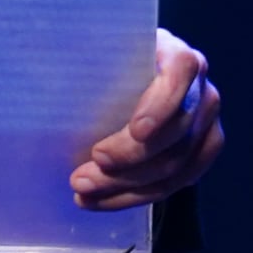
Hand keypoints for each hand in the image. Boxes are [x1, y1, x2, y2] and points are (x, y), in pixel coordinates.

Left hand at [71, 27, 222, 210]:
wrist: (137, 76)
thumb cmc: (113, 63)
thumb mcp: (104, 52)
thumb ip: (90, 59)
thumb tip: (45, 77)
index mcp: (178, 56)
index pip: (180, 73)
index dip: (161, 105)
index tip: (135, 131)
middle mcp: (201, 89)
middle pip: (175, 133)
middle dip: (127, 160)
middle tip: (82, 176)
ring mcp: (207, 123)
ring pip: (176, 166)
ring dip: (127, 187)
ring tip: (83, 192)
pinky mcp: (205, 150)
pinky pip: (180, 182)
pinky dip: (139, 196)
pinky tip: (106, 200)